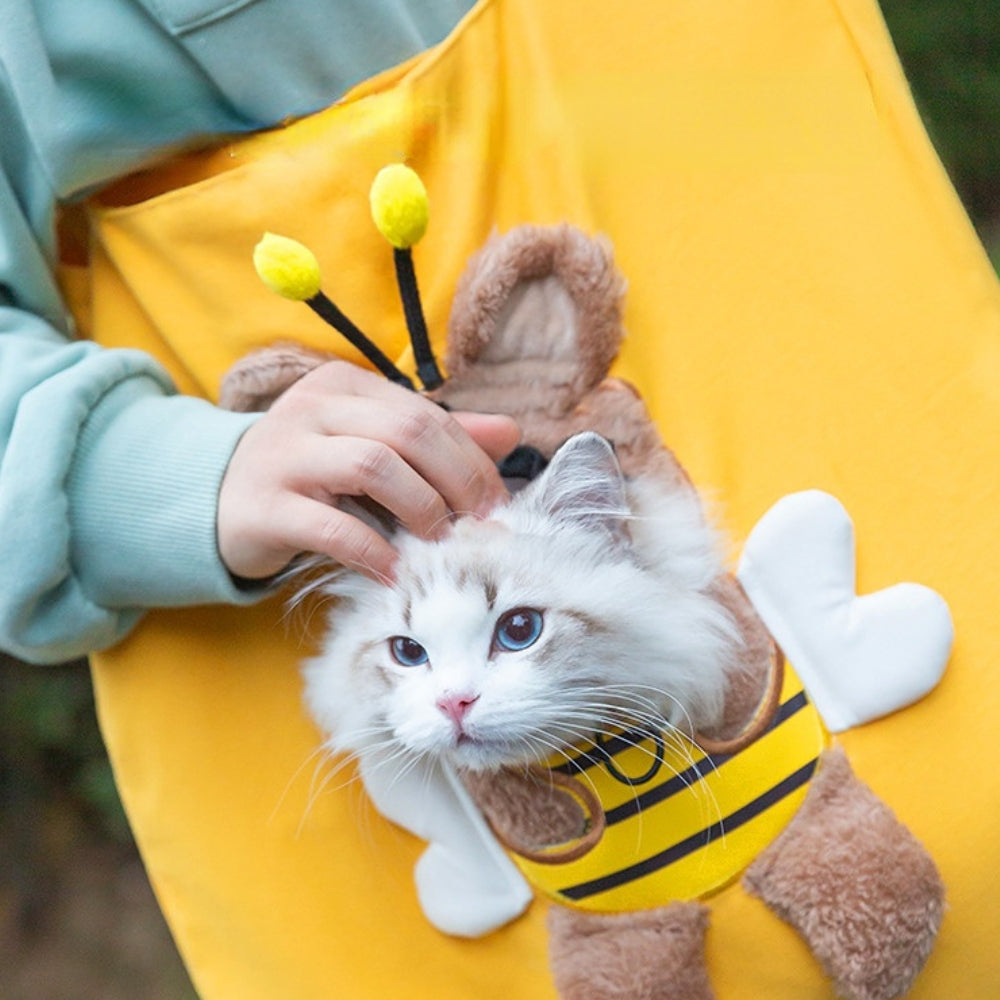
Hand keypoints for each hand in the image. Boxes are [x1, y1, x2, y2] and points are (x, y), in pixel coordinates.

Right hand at [217, 361, 519, 581]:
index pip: (425, 414)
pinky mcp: (264, 506)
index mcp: (344, 387)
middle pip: (406, 433)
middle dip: (456, 481)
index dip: (471, 459)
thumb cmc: (312, 475)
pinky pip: (333, 527)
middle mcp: (312, 409)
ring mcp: (283, 455)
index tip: (497, 502)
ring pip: (372, 466)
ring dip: (421, 508)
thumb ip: (436, 438)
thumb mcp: (370, 446)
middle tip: (480, 525)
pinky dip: (374, 551)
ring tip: (440, 543)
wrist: (220, 502)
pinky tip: (395, 571)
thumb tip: (510, 433)